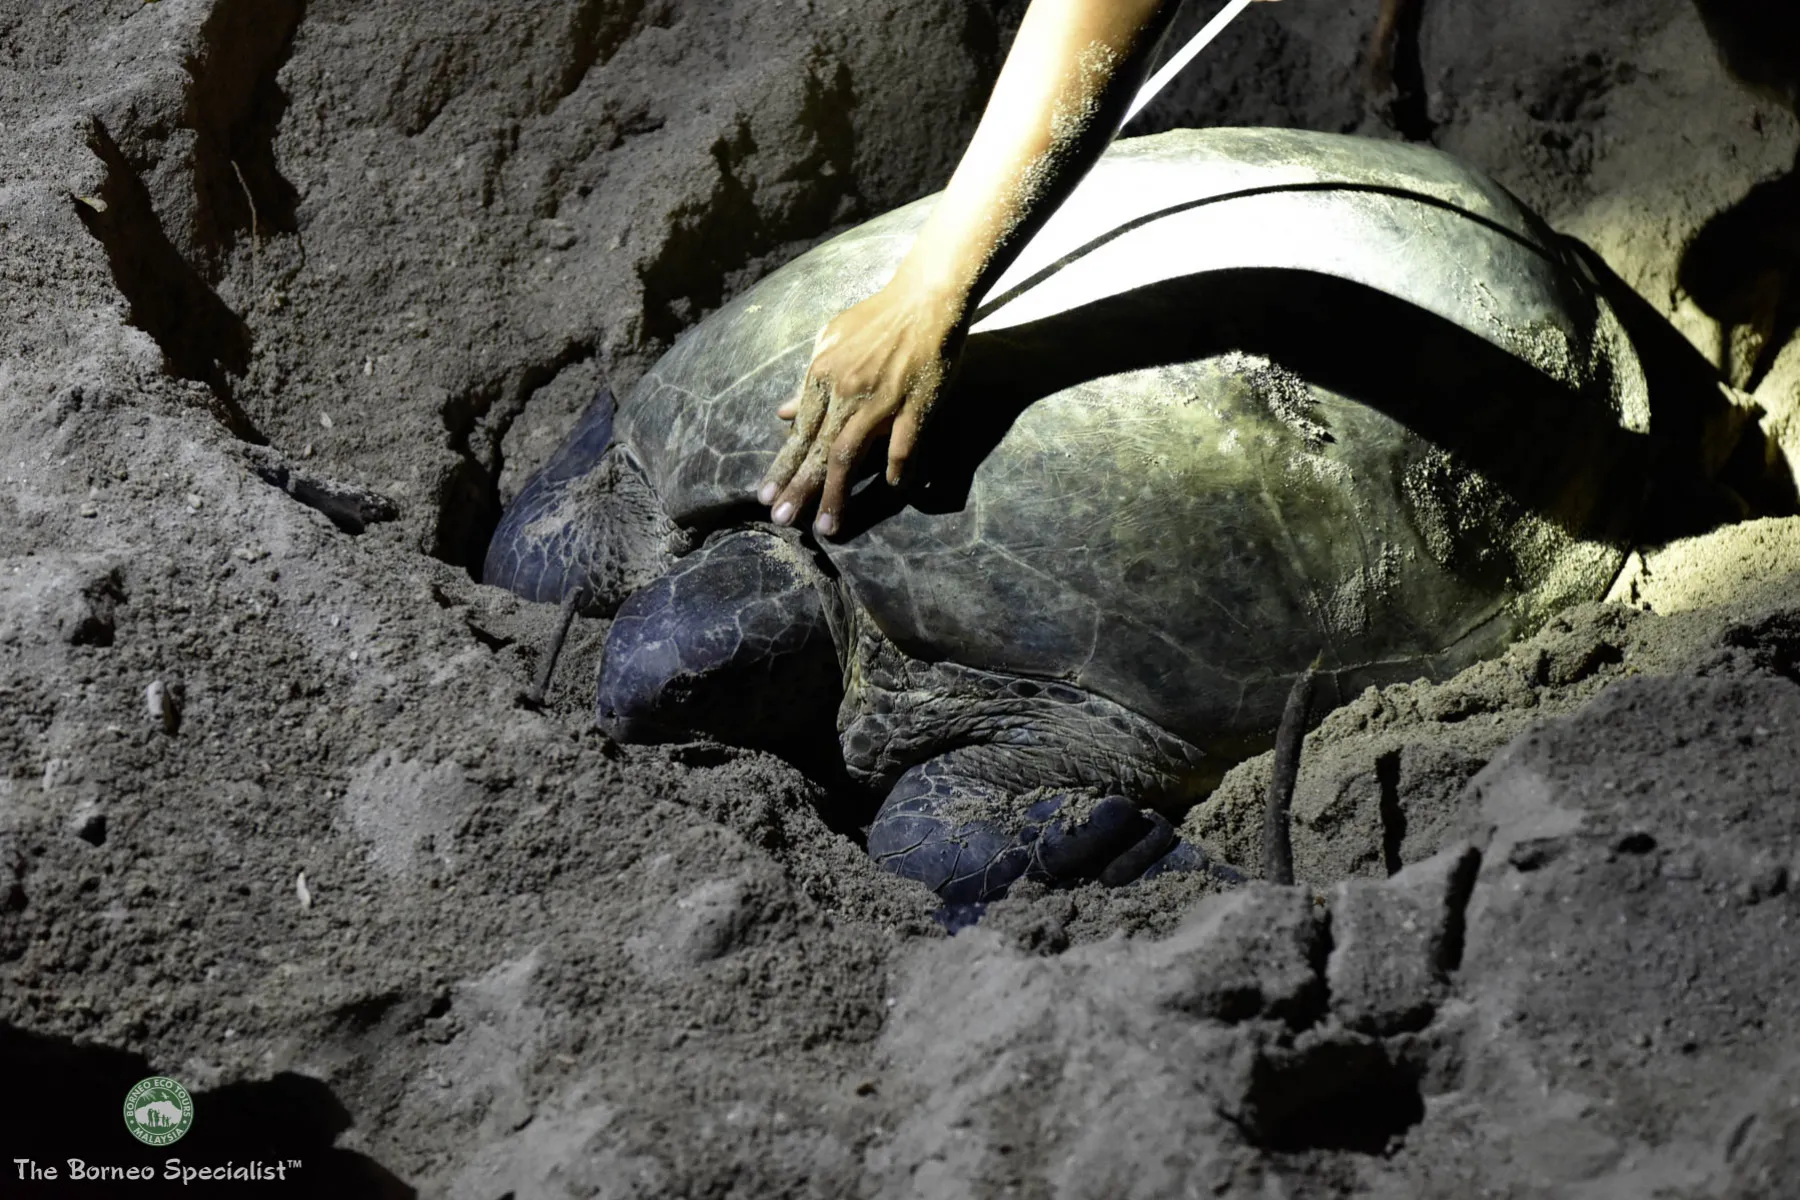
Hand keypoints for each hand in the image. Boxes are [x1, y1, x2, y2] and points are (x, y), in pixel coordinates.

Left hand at [756, 277, 965, 537]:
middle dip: (799, 488)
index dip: (782, 466)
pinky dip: (896, 467)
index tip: (765, 496)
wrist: (925, 299)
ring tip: (826, 526)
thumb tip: (782, 412)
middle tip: (782, 520)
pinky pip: (903, 444)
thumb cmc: (878, 319)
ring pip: (850, 455)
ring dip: (836, 493)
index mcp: (823, 375)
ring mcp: (880, 400)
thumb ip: (807, 381)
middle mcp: (845, 391)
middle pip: (817, 449)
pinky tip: (892, 488)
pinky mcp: (915, 405)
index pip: (799, 432)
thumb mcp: (831, 341)